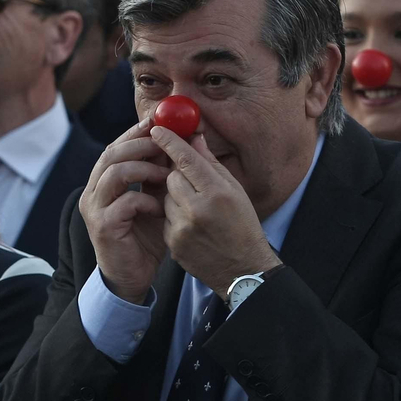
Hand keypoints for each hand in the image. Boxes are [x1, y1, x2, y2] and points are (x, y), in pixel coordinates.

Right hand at [79, 119, 171, 302]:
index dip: (135, 132)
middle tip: (165, 142)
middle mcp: (93, 192)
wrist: (132, 277)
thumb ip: (160, 175)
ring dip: (145, 169)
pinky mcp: (102, 227)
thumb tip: (179, 143)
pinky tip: (161, 207)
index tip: (157, 121)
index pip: (115, 147)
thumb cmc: (145, 237)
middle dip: (140, 144)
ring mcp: (95, 209)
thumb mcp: (156, 200)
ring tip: (167, 175)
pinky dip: (146, 200)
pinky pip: (124, 202)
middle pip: (111, 154)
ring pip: (115, 173)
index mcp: (103, 182)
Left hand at [150, 126, 280, 299]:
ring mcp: (183, 229)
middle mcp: (197, 210)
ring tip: (197, 208)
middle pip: (172, 176)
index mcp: (217, 193)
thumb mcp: (235, 191)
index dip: (170, 141)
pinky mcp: (173, 244)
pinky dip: (175, 216)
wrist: (243, 270)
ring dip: (176, 196)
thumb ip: (212, 163)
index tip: (157, 130)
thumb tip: (195, 137)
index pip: (186, 159)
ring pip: (166, 197)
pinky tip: (193, 225)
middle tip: (190, 178)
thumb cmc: (243, 226)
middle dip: (177, 174)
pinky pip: (166, 218)